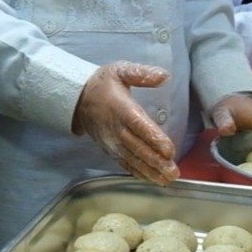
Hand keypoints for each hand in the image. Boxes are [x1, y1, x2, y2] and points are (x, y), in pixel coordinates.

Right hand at [72, 62, 179, 184]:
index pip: (138, 125)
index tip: (169, 151)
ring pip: (131, 159)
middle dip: (155, 161)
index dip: (154, 138)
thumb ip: (142, 74)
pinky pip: (124, 162)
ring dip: (149, 171)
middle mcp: (115, 128)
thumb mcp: (120, 71)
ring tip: (166, 180)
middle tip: (173, 173)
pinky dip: (137, 172)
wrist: (77, 98)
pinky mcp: (109, 149)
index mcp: (121, 108)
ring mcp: (111, 141)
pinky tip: (151, 179)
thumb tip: (165, 76)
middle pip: (137, 147)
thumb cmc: (104, 84)